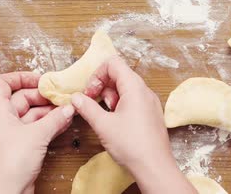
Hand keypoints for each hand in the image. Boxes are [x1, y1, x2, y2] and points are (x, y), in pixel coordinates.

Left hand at [0, 72, 74, 193]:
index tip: (40, 79)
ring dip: (49, 111)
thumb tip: (68, 107)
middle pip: (21, 98)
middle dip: (42, 96)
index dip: (20, 77)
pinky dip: (49, 124)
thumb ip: (55, 119)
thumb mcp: (37, 135)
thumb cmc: (11, 163)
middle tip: (61, 95)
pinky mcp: (21, 146)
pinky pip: (36, 128)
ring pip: (31, 114)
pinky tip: (64, 122)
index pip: (3, 83)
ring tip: (67, 108)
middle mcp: (4, 120)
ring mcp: (12, 134)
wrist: (7, 192)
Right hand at [70, 56, 195, 193]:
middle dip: (102, 86)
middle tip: (93, 103)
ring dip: (110, 96)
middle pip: (119, 74)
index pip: (113, 63)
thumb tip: (76, 98)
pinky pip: (133, 100)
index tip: (90, 92)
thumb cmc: (132, 145)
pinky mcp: (151, 113)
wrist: (155, 167)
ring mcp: (150, 102)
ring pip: (126, 88)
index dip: (97, 74)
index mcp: (134, 87)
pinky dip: (120, 105)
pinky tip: (115, 122)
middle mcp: (145, 91)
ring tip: (105, 115)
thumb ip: (87, 107)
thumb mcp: (103, 124)